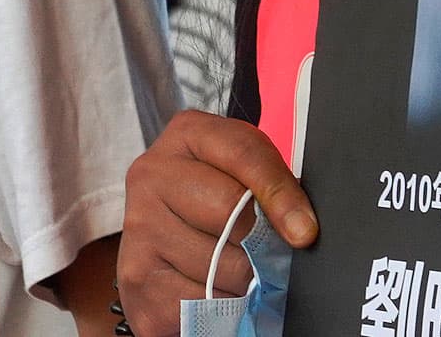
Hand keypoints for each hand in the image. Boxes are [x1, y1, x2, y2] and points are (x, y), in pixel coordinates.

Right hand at [117, 110, 315, 335]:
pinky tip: (214, 291)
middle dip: (258, 243)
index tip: (304, 232)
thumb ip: (270, 184)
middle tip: (263, 254)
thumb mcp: (244, 173)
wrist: (165, 239)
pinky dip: (219, 306)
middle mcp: (152, 173)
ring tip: (235, 271)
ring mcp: (139, 224)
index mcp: (186, 135)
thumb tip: (301, 230)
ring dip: (242, 281)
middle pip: (230, 211)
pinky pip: (198, 301)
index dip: (280, 196)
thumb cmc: (212, 202)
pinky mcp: (136, 275)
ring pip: (220, 265)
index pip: (244, 154)